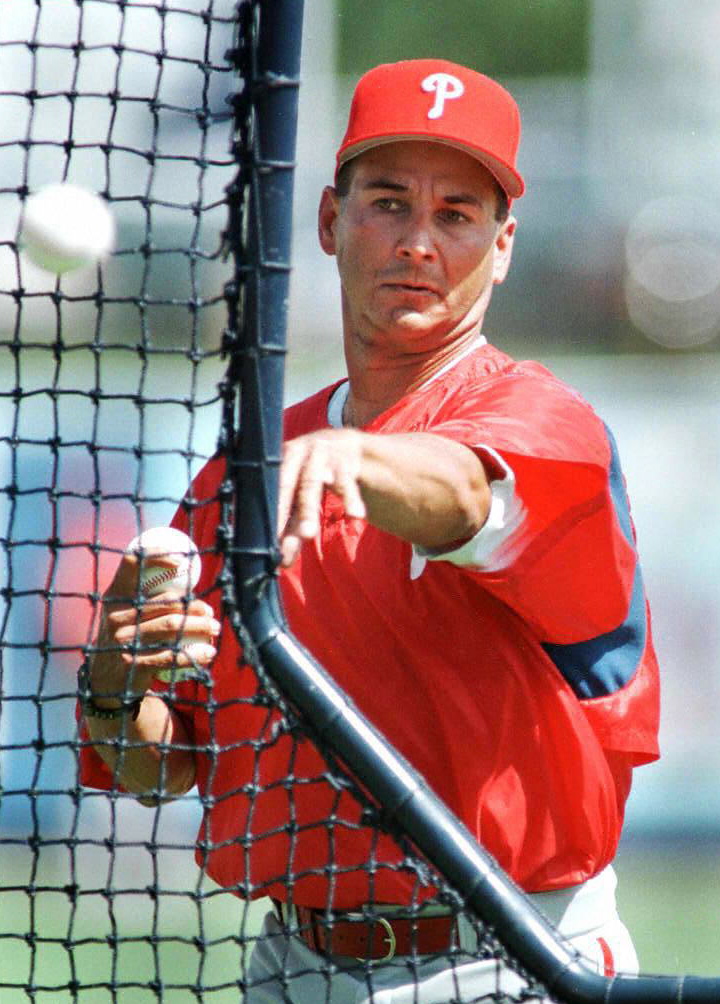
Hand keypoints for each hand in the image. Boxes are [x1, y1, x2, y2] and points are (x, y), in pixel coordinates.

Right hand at [87, 547, 220, 704]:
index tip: (182, 563)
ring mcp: (122, 640)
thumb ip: (147, 599)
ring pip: (171, 626)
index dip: (157, 556)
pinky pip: (171, 655)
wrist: (104, 680)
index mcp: (114, 597)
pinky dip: (194, 654)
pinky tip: (208, 652)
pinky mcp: (132, 664)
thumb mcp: (125, 615)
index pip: (132, 564)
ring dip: (200, 626)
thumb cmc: (126, 639)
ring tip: (214, 628)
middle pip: (165, 602)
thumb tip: (187, 576)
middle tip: (211, 612)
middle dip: (195, 606)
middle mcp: (116, 616)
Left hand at [278, 429, 367, 566]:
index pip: (270, 495)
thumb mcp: (301, 495)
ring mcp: (318, 457)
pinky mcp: (343, 461)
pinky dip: (350, 499)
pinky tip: (355, 516)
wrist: (345, 445)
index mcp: (279, 466)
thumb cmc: (315, 477)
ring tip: (309, 535)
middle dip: (280, 514)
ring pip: (310, 485)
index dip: (268, 520)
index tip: (266, 547)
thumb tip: (282, 563)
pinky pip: (346, 482)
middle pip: (285, 488)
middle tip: (277, 543)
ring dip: (309, 511)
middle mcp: (295, 457)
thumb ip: (292, 525)